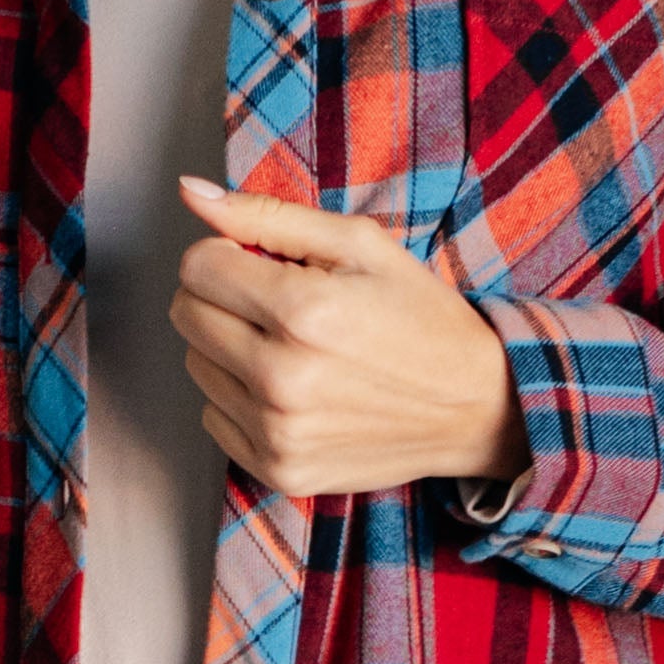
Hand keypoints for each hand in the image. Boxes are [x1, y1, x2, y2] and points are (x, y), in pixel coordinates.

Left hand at [170, 172, 528, 506]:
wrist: (476, 406)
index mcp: (303, 311)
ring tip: (292, 349)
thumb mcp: (358, 244)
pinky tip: (292, 391)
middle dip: (221, 297)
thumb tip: (191, 193)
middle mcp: (282, 378)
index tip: (259, 262)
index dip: (224, 255)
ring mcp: (278, 432)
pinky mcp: (279, 471)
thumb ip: (267, 216)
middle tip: (276, 303)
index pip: (197, 267)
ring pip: (196, 367)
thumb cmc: (420, 316)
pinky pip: (214, 419)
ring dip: (229, 349)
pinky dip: (241, 400)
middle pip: (187, 316)